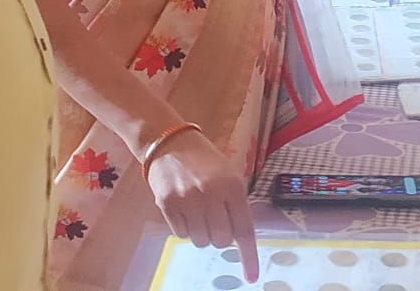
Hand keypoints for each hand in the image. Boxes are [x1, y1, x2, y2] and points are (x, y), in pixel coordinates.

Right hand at [145, 130, 259, 280]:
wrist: (171, 142)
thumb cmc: (204, 160)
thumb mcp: (228, 174)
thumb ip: (235, 203)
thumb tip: (240, 236)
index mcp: (232, 186)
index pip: (244, 229)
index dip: (248, 255)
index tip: (251, 276)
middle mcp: (212, 194)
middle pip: (221, 241)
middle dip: (220, 235)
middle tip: (214, 218)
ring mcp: (188, 200)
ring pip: (200, 240)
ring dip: (201, 232)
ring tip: (197, 209)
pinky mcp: (168, 204)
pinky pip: (180, 234)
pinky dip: (183, 227)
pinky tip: (183, 207)